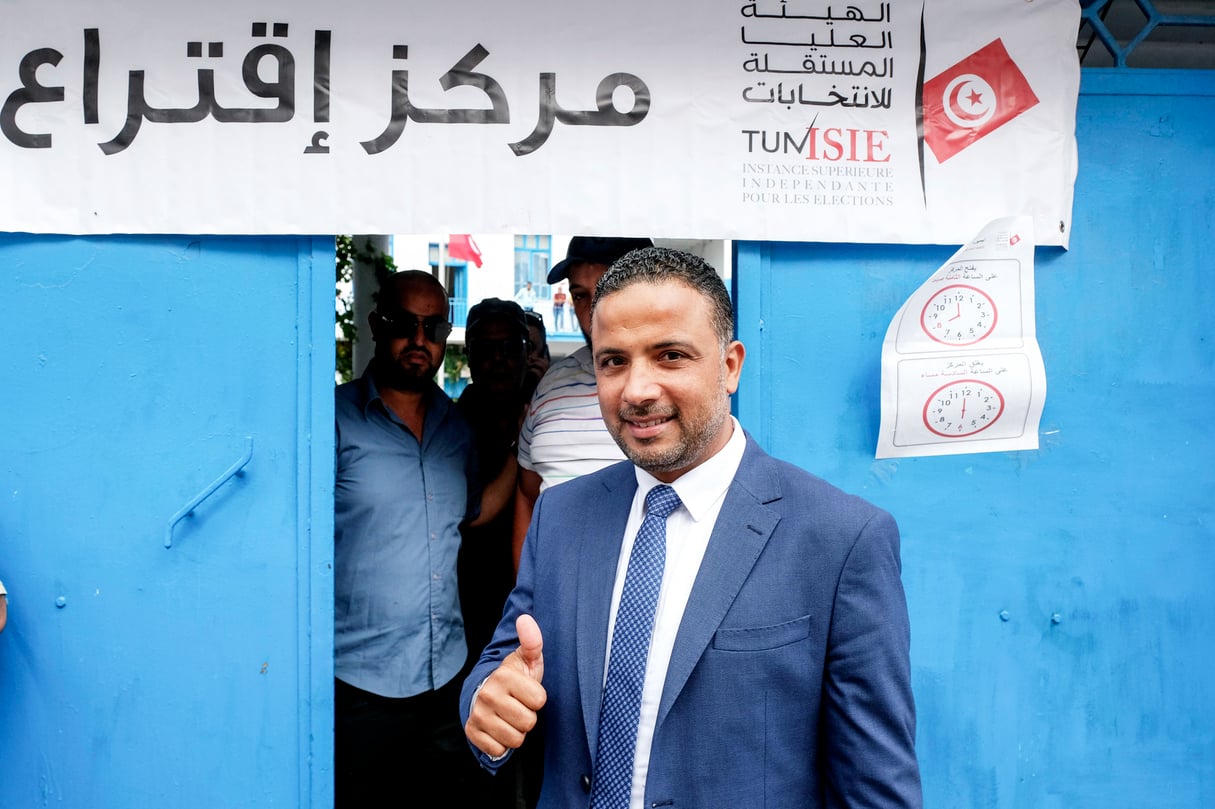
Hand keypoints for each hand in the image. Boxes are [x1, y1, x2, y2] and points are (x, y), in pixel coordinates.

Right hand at [464, 615, 547, 757]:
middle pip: (528, 722)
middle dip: (527, 716)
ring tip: (510, 717)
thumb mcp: (526, 659)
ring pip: (515, 739)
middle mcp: (489, 695)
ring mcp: (478, 715)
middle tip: (518, 706)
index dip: (537, 698)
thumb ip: (532, 641)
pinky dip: (502, 744)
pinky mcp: (472, 732)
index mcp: (504, 676)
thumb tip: (526, 618)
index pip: (539, 701)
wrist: (483, 692)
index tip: (527, 692)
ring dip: (516, 731)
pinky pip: (499, 750)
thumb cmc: (512, 677)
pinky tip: (499, 728)